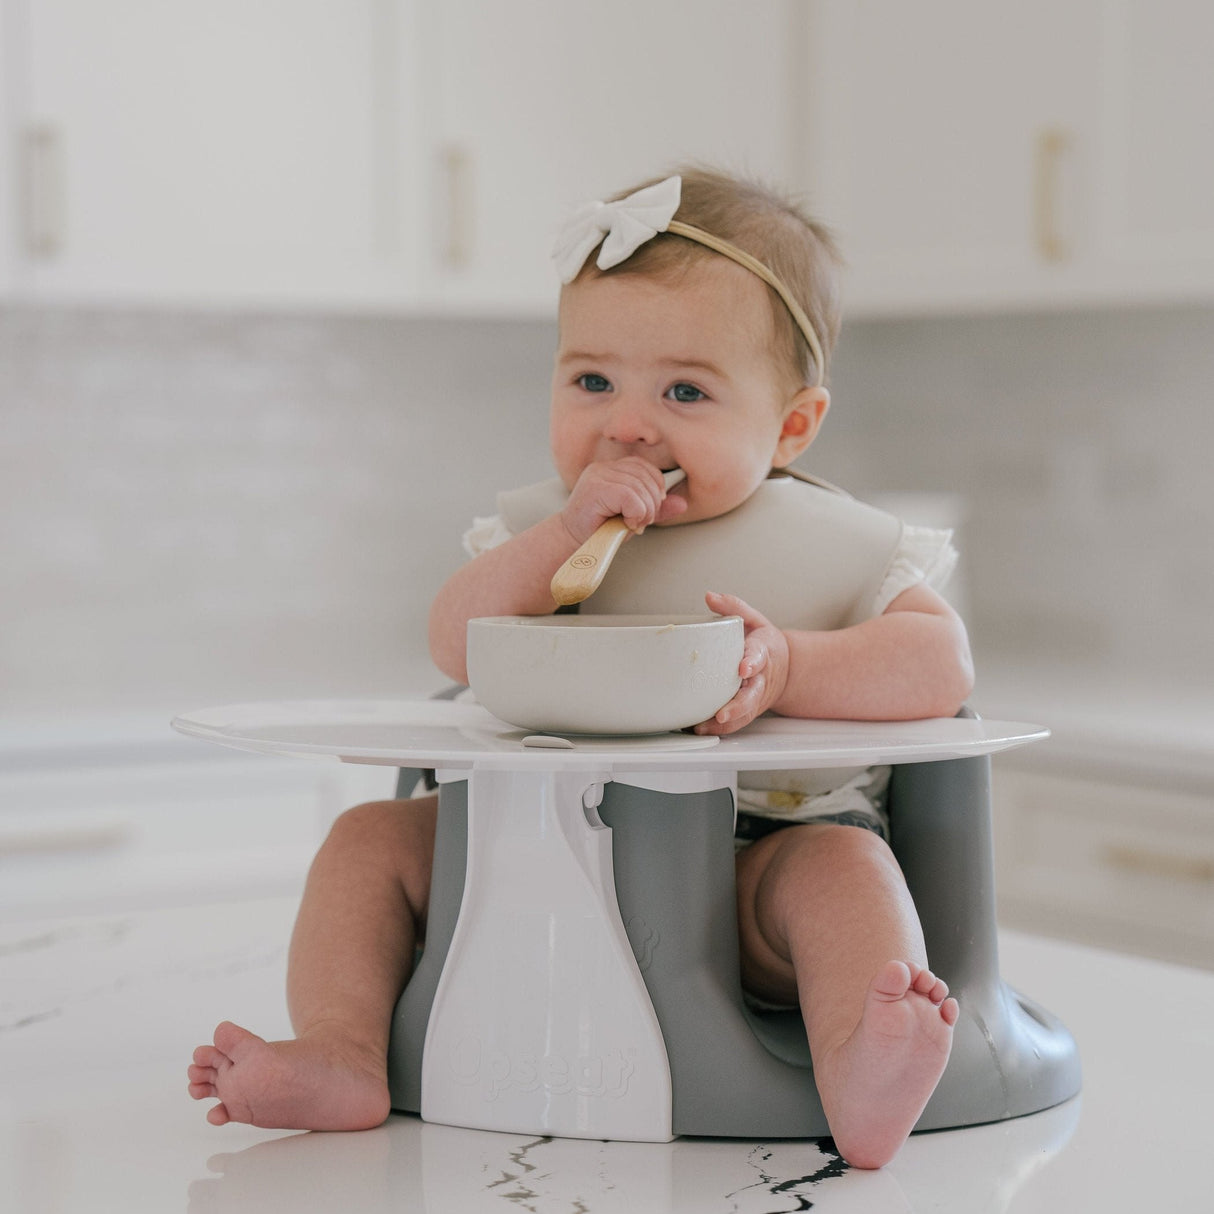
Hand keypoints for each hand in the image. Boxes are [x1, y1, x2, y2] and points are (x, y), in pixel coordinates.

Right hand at [560, 458, 686, 544]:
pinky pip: (630, 497)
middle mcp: (603, 468)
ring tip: (632, 524)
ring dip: (644, 512)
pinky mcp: (596, 488)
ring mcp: (598, 475)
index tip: (649, 509)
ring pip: (640, 488)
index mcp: (611, 469)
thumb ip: (655, 508)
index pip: (645, 468)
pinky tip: (626, 524)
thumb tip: (682, 503)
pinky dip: (635, 514)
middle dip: (652, 504)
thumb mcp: (633, 517)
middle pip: (646, 477)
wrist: (571, 543)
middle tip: (641, 522)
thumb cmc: (599, 531)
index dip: (655, 487)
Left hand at [696, 592, 789, 734]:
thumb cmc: (764, 643)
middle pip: (752, 696)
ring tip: (703, 726)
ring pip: (744, 714)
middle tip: (722, 714)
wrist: (785, 667)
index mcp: (763, 653)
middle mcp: (761, 679)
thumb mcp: (753, 619)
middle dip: (738, 706)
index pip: (758, 657)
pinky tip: (699, 728)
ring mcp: (755, 698)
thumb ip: (733, 607)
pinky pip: (736, 723)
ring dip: (726, 723)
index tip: (743, 667)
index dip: (751, 663)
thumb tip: (709, 596)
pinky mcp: (748, 710)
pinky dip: (719, 729)